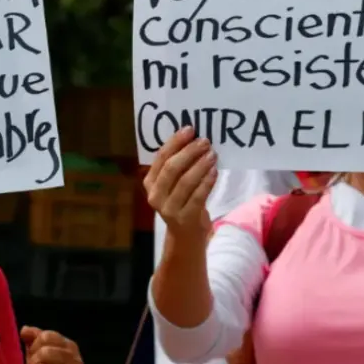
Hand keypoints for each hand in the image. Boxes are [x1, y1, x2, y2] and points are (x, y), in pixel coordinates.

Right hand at [143, 126, 217, 241]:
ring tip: (212, 155)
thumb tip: (194, 138)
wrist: (185, 234)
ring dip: (200, 165)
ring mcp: (168, 209)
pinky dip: (207, 182)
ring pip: (185, 181)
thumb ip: (178, 166)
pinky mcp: (184, 219)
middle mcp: (154, 196)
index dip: (175, 142)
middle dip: (189, 152)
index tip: (190, 129)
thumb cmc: (181, 202)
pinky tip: (214, 172)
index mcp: (149, 183)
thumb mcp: (173, 184)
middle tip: (205, 142)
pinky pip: (197, 196)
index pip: (160, 158)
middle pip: (171, 168)